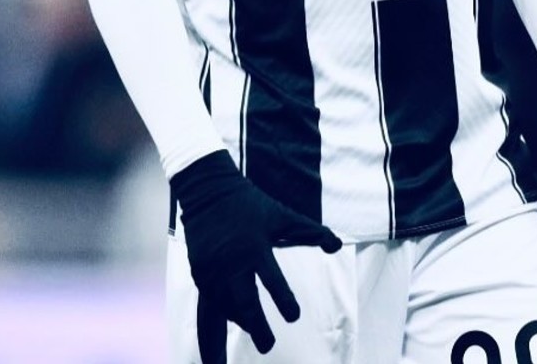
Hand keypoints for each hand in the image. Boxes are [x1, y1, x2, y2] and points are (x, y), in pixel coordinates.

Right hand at [170, 151, 342, 361]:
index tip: (295, 316)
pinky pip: (209, 301)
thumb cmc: (250, 204)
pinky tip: (229, 328)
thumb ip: (310, 232)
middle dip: (256, 327)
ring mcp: (211, 268)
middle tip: (268, 346)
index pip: (272, 280)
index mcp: (254, 247)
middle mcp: (230, 261)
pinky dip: (220, 316)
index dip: (284, 299)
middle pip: (244, 303)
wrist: (206, 191)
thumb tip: (337, 245)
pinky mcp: (199, 271)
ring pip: (225, 307)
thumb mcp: (282, 214)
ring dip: (237, 324)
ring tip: (249, 338)